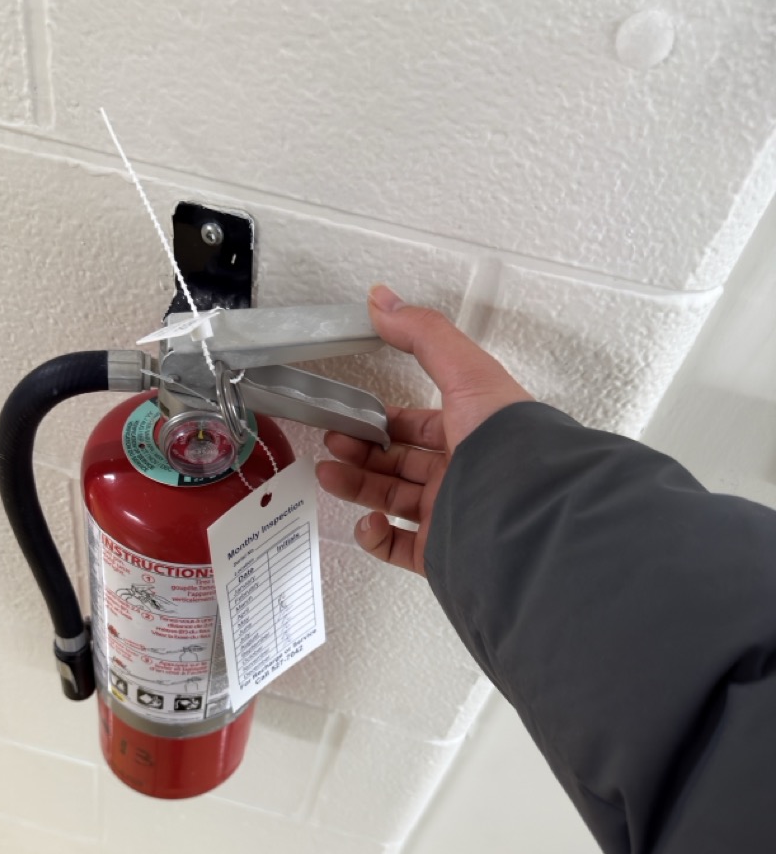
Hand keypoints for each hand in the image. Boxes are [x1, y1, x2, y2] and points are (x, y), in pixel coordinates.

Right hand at [315, 285, 531, 574]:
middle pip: (398, 463)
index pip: (419, 426)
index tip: (353, 416)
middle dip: (360, 453)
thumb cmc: (509, 443)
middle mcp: (463, 474)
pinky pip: (397, 547)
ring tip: (329, 474)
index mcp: (472, 433)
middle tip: (334, 442)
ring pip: (391, 501)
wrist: (525, 512)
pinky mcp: (441, 552)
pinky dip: (374, 537)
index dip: (383, 421)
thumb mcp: (465, 371)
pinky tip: (368, 521)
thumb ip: (423, 334)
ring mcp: (451, 514)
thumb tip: (384, 300)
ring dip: (356, 487)